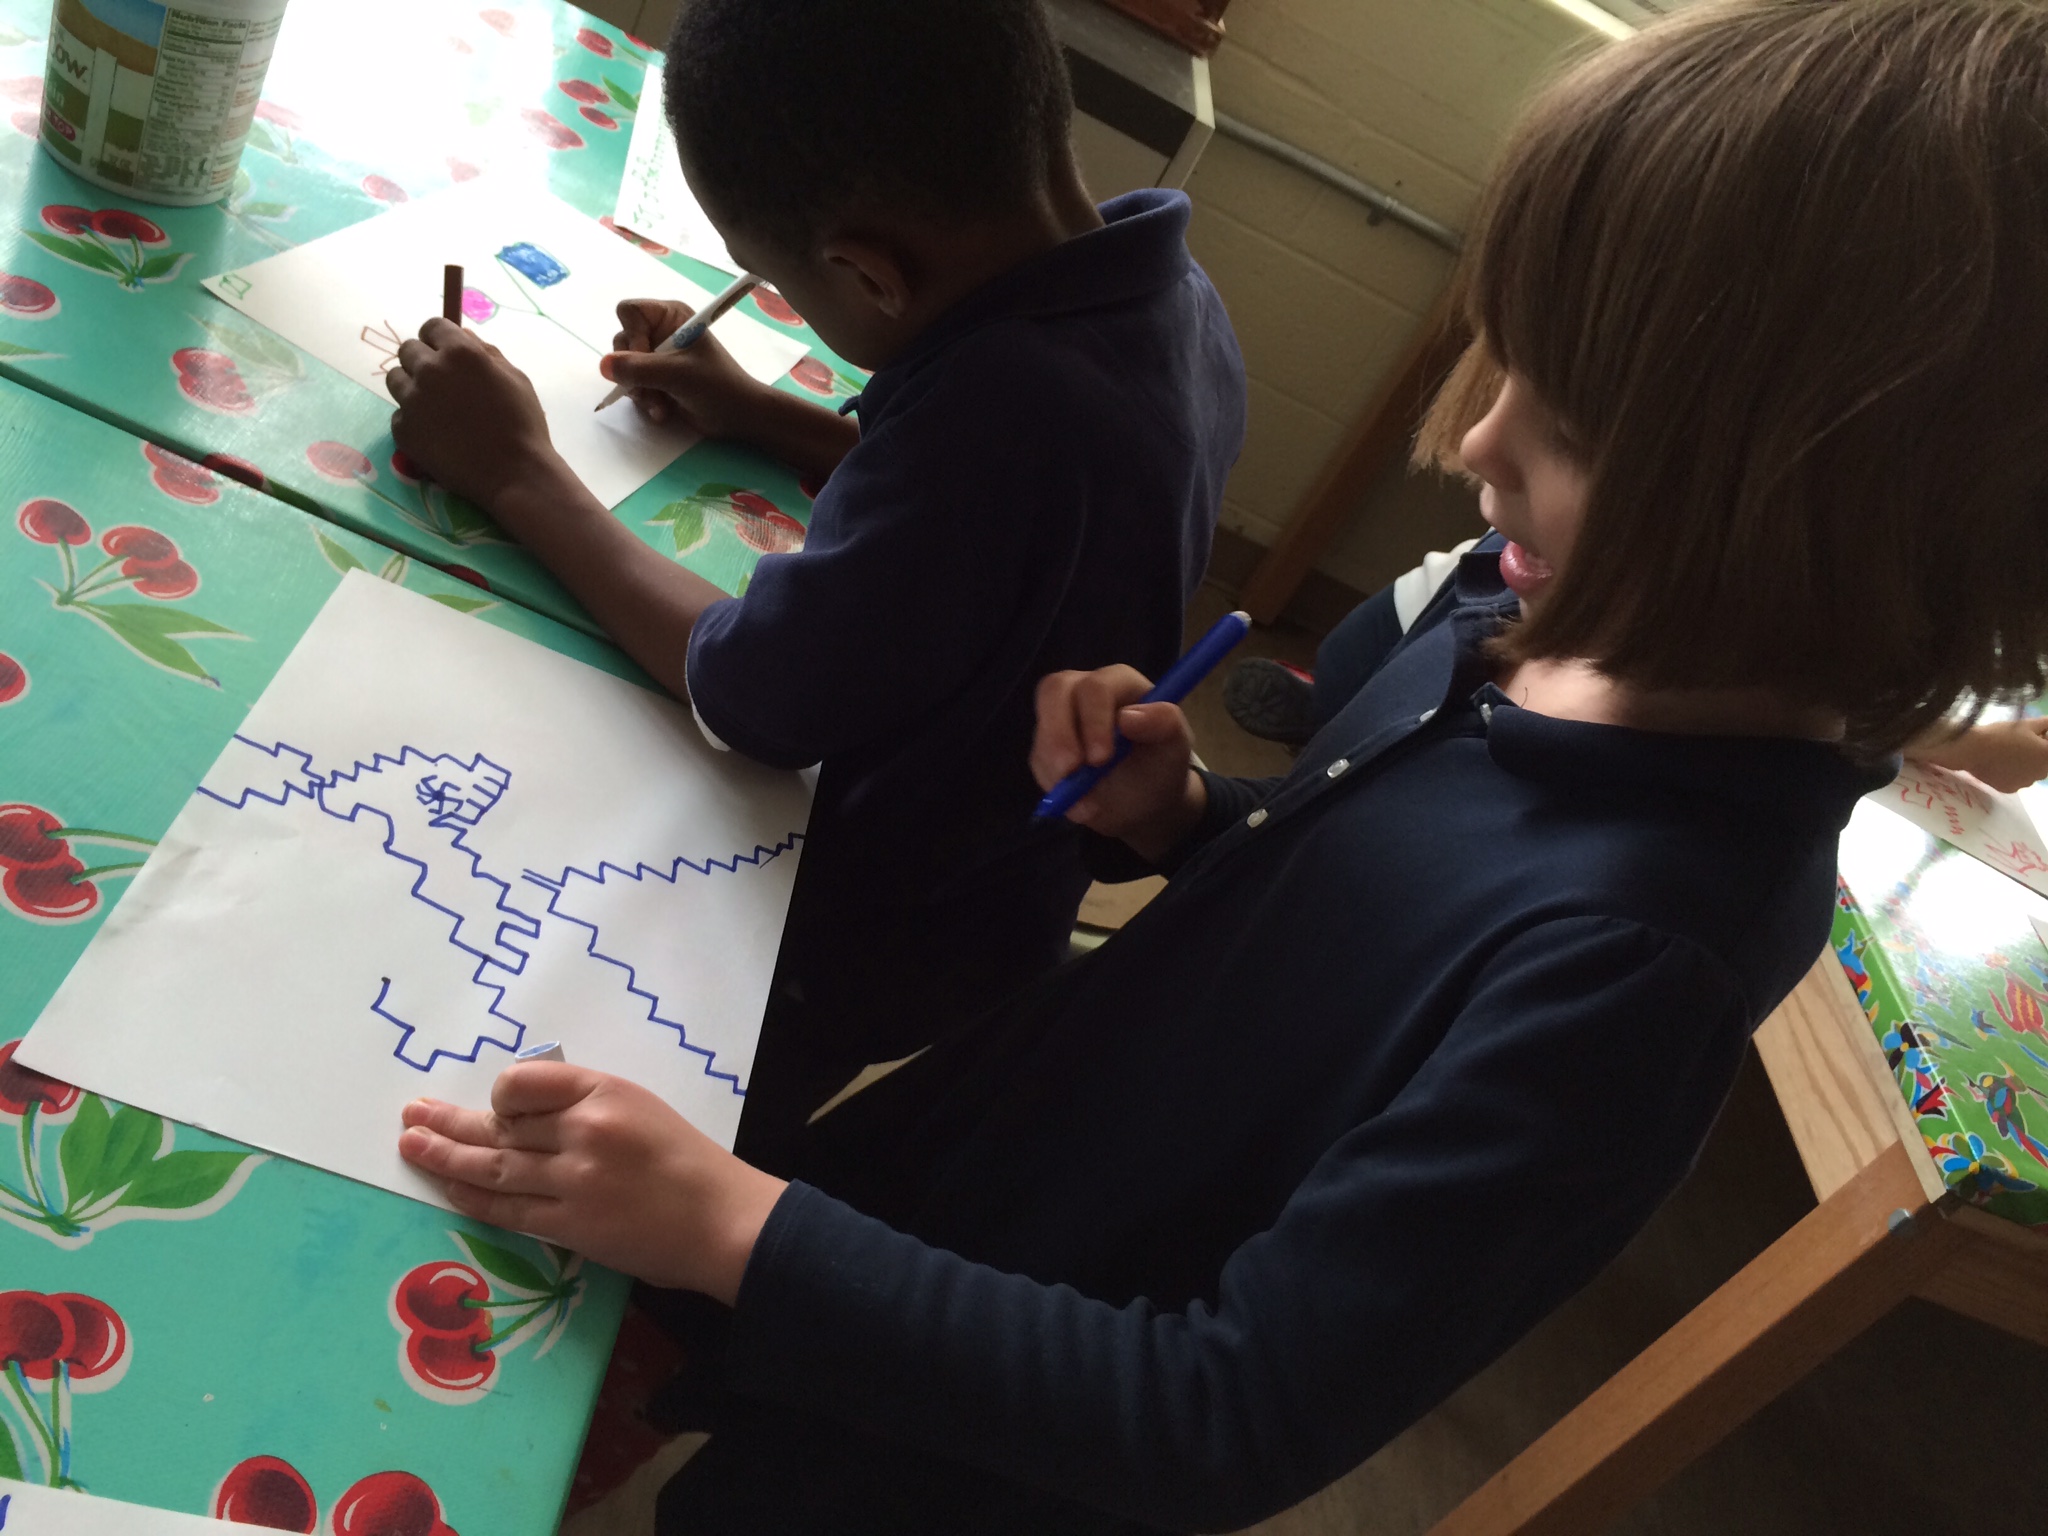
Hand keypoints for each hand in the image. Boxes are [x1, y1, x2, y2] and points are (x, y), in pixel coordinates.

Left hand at [386, 317, 559, 508]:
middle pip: (408, 350)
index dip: (438, 338)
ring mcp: (411, 401)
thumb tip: (464, 336)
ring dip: (412, 387)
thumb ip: (486, 352)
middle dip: (423, 360)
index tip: (445, 352)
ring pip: (396, 379)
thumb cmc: (523, 423)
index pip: (431, 326)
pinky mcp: (403, 430)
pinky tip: (437, 435)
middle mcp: (429, 370)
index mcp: (460, 352)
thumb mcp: (515, 378)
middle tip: (442, 384)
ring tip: (436, 409)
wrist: (515, 474)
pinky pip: (399, 415)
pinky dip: (413, 421)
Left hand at [397, 1064, 786, 1303]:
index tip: (491, 1104)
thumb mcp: (639, 1107)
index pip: (524, 1082)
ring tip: (412, 1145)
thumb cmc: (684, 1160)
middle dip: (448, 1120)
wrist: (721, 1219)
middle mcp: (585, 1129)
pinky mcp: (570, 1225)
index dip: (498, 1094)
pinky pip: (506, 1208)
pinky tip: (448, 1188)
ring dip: (445, 1157)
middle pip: (499, 1125)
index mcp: (605, 1091)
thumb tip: (522, 1113)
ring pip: (493, 1166)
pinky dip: (472, 1198)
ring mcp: (575, 1179)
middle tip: (412, 1114)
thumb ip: (584, 1104)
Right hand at [603, 298, 775, 436]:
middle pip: (622, 341)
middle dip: (634, 372)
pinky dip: (644, 400)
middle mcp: (660, 331)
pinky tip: (662, 411)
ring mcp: (656, 355)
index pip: (629, 312)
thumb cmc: (717, 386)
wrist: (738, 417)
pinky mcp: (654, 378)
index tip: (646, 357)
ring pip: (624, 367)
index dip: (632, 335)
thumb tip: (603, 365)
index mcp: (670, 316)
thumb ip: (640, 368)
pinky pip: (632, 384)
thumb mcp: (678, 374)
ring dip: (639, 391)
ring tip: (660, 406)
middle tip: (651, 391)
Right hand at [1031, 665, 1205, 860]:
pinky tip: (1080, 806)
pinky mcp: (1047, 746)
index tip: (1101, 759)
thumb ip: (1165, 723)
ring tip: (1084, 804)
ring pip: (1042, 730)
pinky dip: (1053, 786)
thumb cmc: (1162, 764)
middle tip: (1069, 771)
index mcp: (1119, 683)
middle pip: (1053, 691)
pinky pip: (1038, 760)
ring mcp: (1062, 717)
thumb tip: (1129, 717)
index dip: (1093, 720)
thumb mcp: (1176, 746)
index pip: (1095, 687)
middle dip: (1058, 735)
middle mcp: (1084, 691)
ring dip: (1055, 768)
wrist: (1145, 800)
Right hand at [1910, 717, 2047, 793]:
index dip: (2043, 740)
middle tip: (2020, 743)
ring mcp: (2026, 783)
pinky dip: (2012, 774)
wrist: (1972, 750)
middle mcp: (2042, 773)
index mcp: (2047, 755)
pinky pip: (2017, 780)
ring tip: (2008, 754)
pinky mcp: (2011, 790)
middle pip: (2044, 763)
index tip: (2035, 735)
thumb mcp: (2026, 724)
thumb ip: (2044, 724)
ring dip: (2026, 765)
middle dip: (2037, 753)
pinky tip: (2000, 764)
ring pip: (2031, 773)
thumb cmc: (2000, 734)